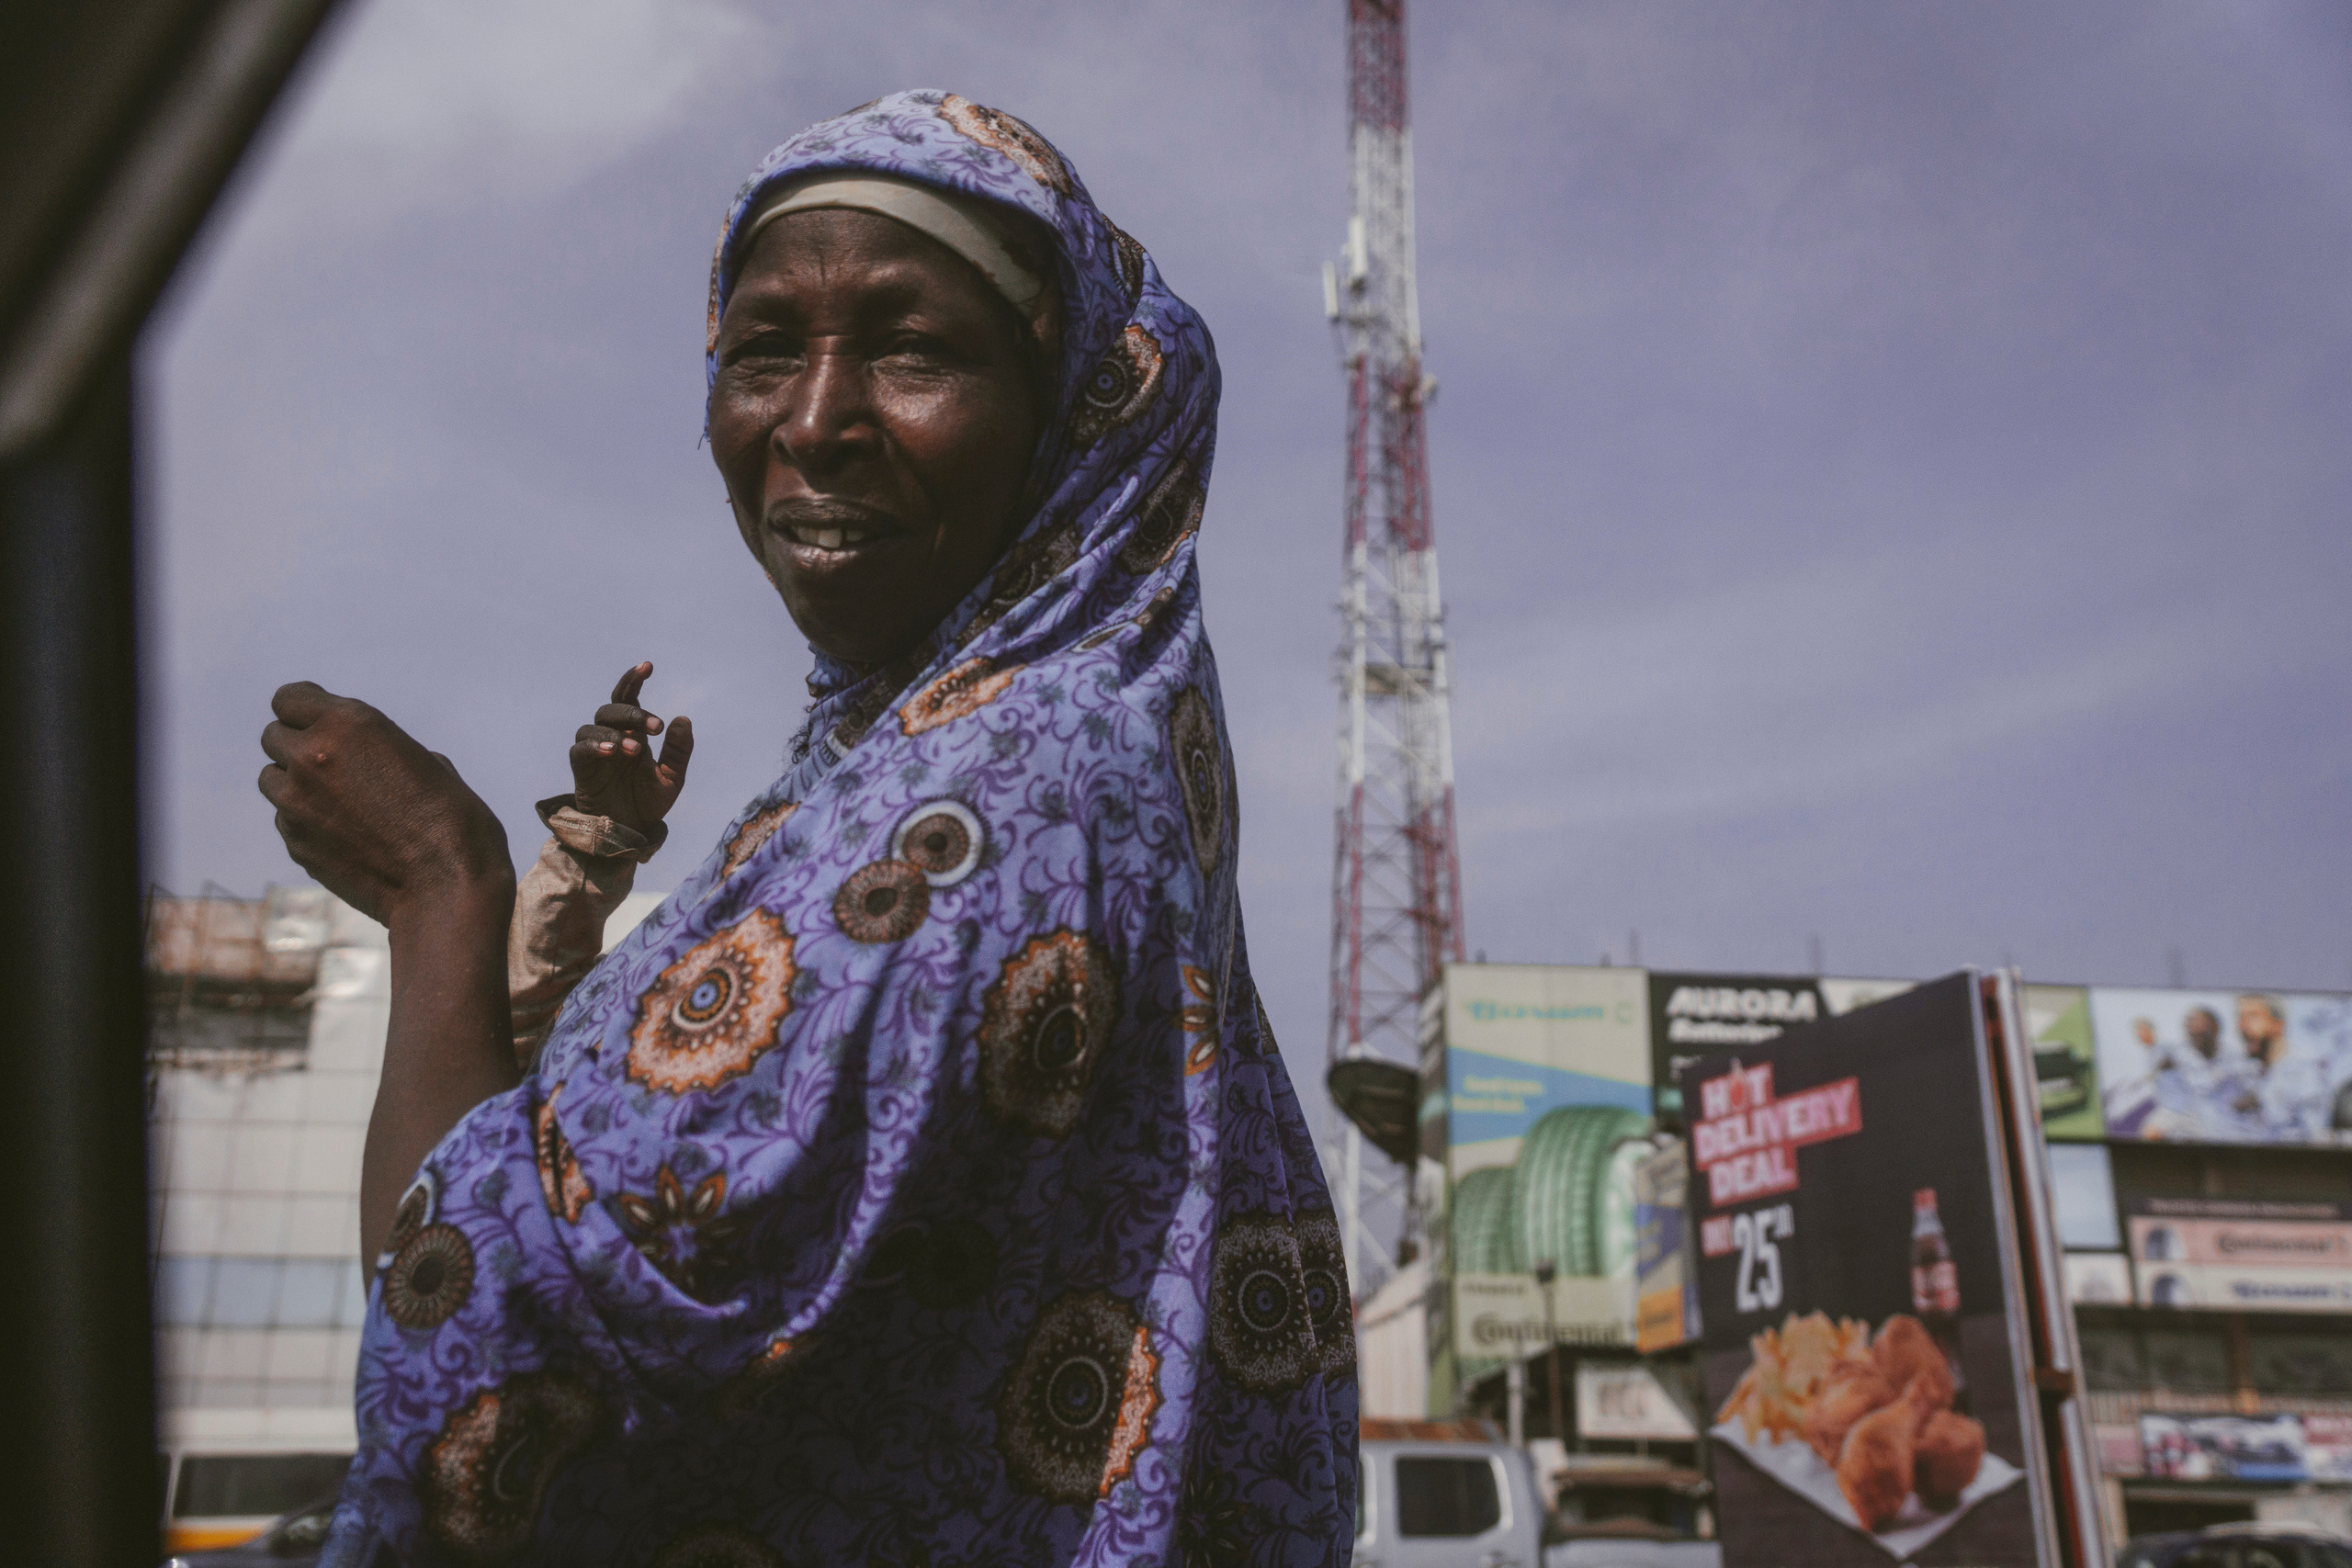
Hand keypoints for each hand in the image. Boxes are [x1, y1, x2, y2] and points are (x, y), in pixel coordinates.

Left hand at [259, 682, 512, 925]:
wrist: (444, 890)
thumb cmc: (454, 824)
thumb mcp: (430, 764)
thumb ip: (386, 751)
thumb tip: (372, 759)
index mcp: (350, 724)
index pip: (289, 698)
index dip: (305, 708)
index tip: (317, 720)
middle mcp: (312, 756)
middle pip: (274, 737)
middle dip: (298, 745)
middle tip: (333, 765)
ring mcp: (296, 802)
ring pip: (272, 779)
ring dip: (295, 783)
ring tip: (337, 802)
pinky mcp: (294, 842)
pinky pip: (285, 819)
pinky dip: (306, 821)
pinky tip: (345, 835)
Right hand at [570, 661, 693, 831]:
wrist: (630, 833)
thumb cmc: (648, 803)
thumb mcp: (672, 778)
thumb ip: (678, 750)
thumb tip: (682, 719)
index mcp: (634, 734)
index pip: (629, 699)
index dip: (634, 680)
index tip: (648, 666)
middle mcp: (612, 737)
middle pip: (612, 709)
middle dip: (634, 713)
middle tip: (655, 729)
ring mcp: (595, 752)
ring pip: (593, 725)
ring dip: (615, 732)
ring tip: (636, 750)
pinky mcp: (582, 769)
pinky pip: (580, 749)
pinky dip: (594, 745)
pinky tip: (611, 751)